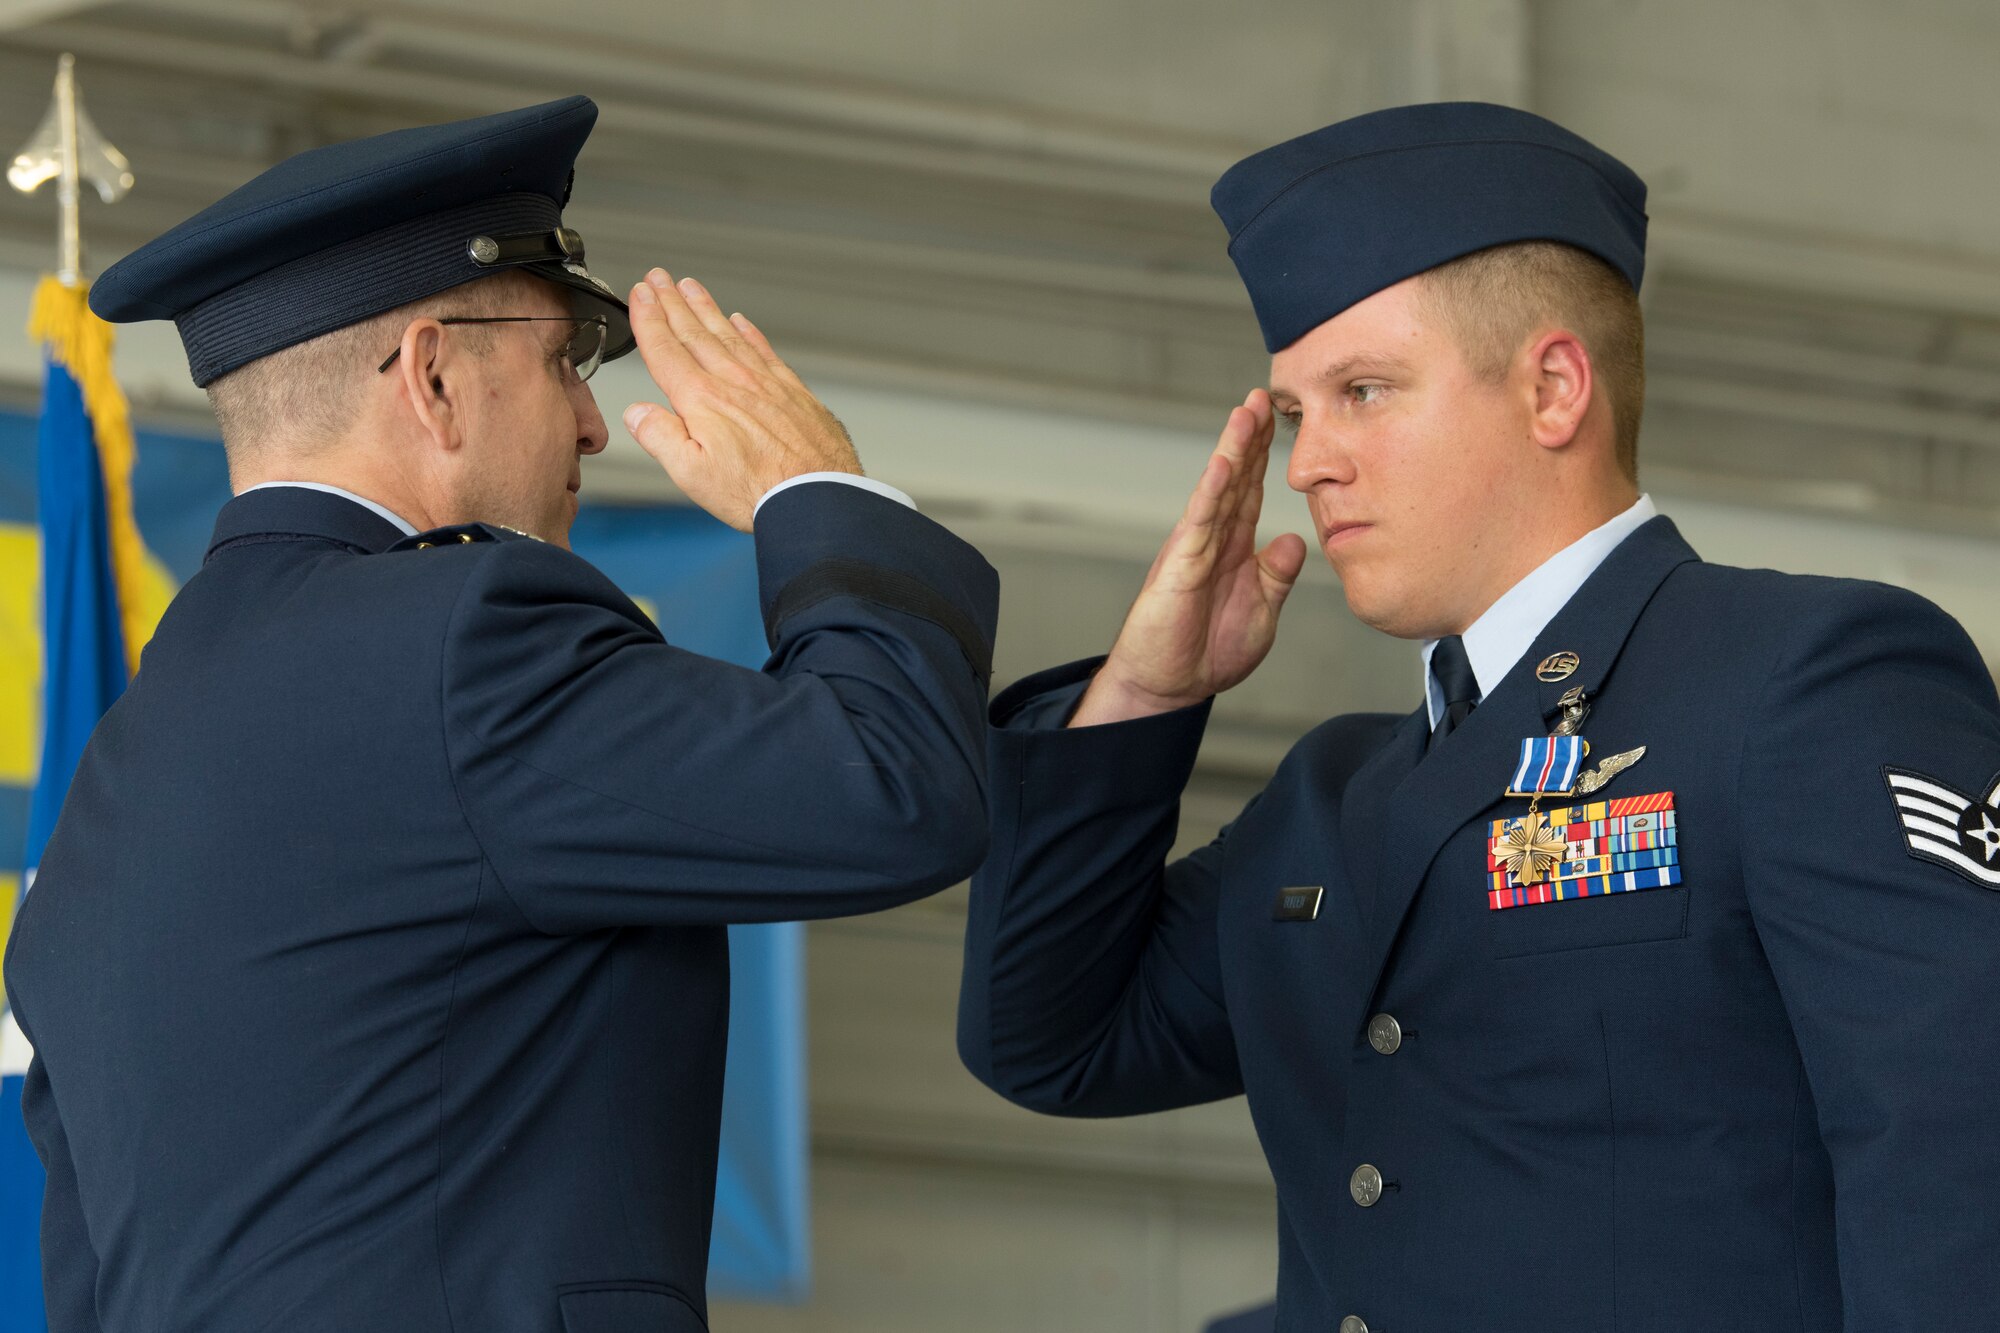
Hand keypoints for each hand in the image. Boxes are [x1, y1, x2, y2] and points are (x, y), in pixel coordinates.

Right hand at [622, 268, 861, 531]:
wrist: (819, 496)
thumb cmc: (759, 492)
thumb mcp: (691, 474)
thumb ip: (660, 437)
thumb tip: (637, 413)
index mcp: (702, 400)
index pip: (666, 349)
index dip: (649, 319)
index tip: (639, 294)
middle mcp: (733, 382)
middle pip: (694, 333)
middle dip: (672, 302)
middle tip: (657, 278)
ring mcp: (765, 383)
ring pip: (728, 334)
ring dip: (706, 308)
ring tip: (690, 287)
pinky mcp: (792, 391)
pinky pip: (765, 350)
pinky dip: (749, 332)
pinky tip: (741, 321)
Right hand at [1070, 389, 1306, 726]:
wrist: (1169, 688)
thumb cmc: (1207, 652)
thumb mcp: (1261, 611)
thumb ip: (1276, 575)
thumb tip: (1295, 540)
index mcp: (1232, 547)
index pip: (1251, 491)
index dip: (1264, 456)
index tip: (1279, 419)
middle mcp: (1212, 539)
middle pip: (1234, 477)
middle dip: (1249, 436)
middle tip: (1265, 394)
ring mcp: (1194, 548)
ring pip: (1217, 490)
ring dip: (1232, 450)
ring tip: (1246, 411)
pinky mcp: (1179, 566)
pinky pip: (1198, 522)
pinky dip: (1210, 492)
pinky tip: (1222, 463)